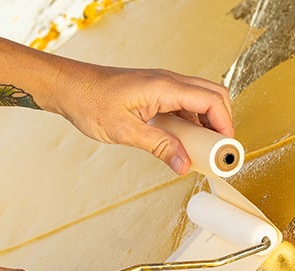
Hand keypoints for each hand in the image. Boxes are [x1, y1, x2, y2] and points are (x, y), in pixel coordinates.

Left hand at [49, 61, 233, 174]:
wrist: (69, 87)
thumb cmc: (90, 101)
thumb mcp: (126, 131)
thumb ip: (159, 147)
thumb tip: (183, 164)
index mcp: (164, 87)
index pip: (211, 100)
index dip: (225, 125)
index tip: (225, 147)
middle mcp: (168, 82)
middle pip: (214, 96)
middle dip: (223, 122)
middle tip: (218, 149)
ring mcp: (163, 85)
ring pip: (200, 99)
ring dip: (207, 123)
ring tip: (201, 149)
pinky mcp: (156, 92)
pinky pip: (184, 104)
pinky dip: (191, 121)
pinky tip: (182, 141)